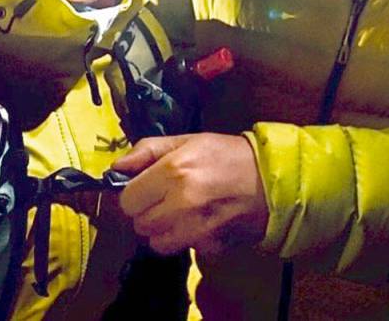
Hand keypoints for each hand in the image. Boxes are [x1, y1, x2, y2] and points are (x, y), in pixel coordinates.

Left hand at [112, 133, 267, 254]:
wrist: (272, 181)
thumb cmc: (227, 155)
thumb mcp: (188, 140)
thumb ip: (147, 151)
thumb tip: (116, 167)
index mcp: (173, 171)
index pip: (128, 200)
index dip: (133, 194)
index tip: (144, 189)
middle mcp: (181, 202)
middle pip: (139, 224)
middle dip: (146, 213)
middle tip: (162, 200)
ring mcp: (196, 228)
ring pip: (156, 243)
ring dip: (161, 230)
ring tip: (178, 213)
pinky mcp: (210, 246)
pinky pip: (182, 249)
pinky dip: (184, 240)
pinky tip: (198, 223)